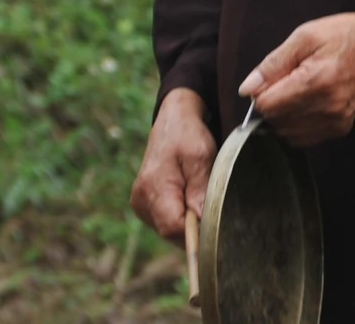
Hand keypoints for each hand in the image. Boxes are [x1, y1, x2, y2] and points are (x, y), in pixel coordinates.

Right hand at [130, 88, 216, 241]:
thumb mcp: (200, 157)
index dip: (195, 233)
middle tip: (213, 212)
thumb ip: (199, 188)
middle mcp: (141, 198)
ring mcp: (140, 202)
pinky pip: (163, 220)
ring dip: (186, 223)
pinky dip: (179, 216)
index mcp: (154, 187)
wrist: (172, 121)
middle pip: (169, 232)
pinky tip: (190, 201)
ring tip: (200, 200)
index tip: (215, 227)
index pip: (173, 227)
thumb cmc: (188, 136)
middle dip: (193, 229)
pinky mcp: (143, 203)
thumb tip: (200, 220)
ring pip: (166, 229)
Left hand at [237, 12, 354, 145]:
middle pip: (276, 121)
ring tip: (299, 93)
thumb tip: (248, 90)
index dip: (263, 91)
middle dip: (274, 104)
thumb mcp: (305, 36)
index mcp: (316, 81)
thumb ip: (273, 64)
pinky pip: (304, 138)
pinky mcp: (341, 128)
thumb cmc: (343, 35)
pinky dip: (298, 125)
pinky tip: (308, 105)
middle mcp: (328, 106)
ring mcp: (336, 120)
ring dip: (285, 117)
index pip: (267, 105)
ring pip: (288, 133)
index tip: (275, 77)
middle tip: (289, 82)